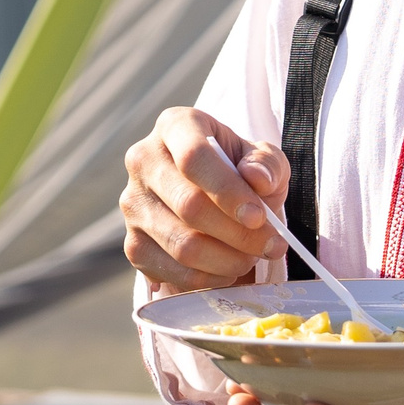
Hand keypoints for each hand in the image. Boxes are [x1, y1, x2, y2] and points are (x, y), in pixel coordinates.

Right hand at [120, 106, 289, 294]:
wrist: (214, 197)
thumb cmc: (240, 171)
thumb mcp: (262, 159)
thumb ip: (267, 164)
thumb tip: (258, 180)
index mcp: (176, 126)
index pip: (194, 157)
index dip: (227, 191)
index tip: (258, 217)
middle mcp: (144, 160)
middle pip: (188, 205)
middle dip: (237, 233)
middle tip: (271, 246)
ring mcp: (133, 204)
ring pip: (181, 244)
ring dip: (227, 259)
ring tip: (253, 257)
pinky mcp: (132, 243)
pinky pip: (171, 271)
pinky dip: (208, 278)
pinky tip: (229, 269)